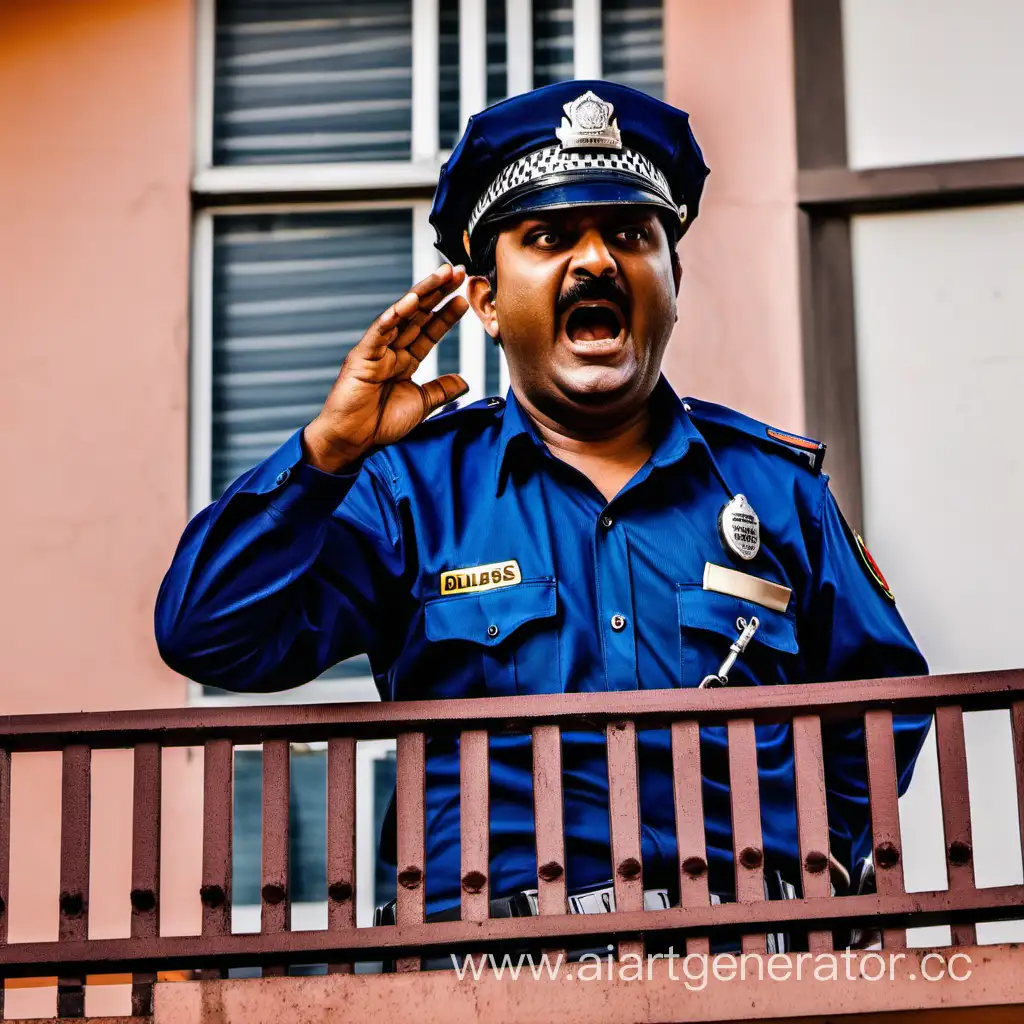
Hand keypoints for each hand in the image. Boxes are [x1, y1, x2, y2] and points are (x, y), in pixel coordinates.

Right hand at [302, 264, 469, 471]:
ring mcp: (376, 350)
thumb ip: (441, 390)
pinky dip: (395, 315)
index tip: (464, 297)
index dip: (446, 314)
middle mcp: (391, 350)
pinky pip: (380, 331)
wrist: (354, 441)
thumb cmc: (380, 424)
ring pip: (402, 315)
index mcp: (404, 360)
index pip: (429, 330)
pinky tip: (412, 300)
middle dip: (438, 292)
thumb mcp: (422, 404)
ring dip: (422, 293)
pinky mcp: (362, 356)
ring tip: (443, 275)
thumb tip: (464, 381)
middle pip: (418, 315)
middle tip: (457, 271)